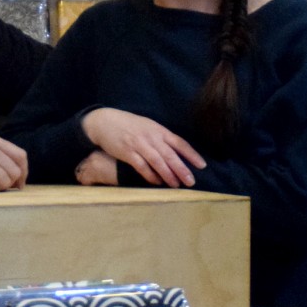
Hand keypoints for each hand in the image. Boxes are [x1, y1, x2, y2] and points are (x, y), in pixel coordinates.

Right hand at [81, 108, 205, 188]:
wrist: (105, 121)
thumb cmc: (129, 125)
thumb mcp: (148, 126)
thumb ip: (161, 137)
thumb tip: (176, 152)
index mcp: (158, 129)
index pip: (179, 142)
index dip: (191, 154)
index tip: (202, 165)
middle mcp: (151, 137)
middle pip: (170, 155)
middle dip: (182, 169)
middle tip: (191, 182)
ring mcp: (139, 144)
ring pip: (157, 161)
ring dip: (168, 174)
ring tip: (176, 185)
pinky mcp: (127, 152)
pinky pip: (141, 166)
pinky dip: (150, 175)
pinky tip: (157, 182)